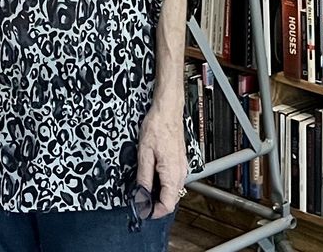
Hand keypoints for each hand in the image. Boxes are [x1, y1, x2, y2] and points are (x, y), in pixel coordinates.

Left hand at [136, 100, 188, 219]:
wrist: (168, 111)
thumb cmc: (157, 127)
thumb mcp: (144, 154)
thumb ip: (143, 177)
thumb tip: (141, 195)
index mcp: (172, 174)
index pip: (168, 204)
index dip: (154, 211)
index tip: (143, 210)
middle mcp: (180, 173)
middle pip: (171, 200)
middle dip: (156, 203)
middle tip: (140, 199)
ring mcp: (182, 167)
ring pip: (173, 190)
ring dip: (159, 193)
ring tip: (144, 188)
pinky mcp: (180, 162)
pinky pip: (173, 180)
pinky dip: (163, 184)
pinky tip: (152, 177)